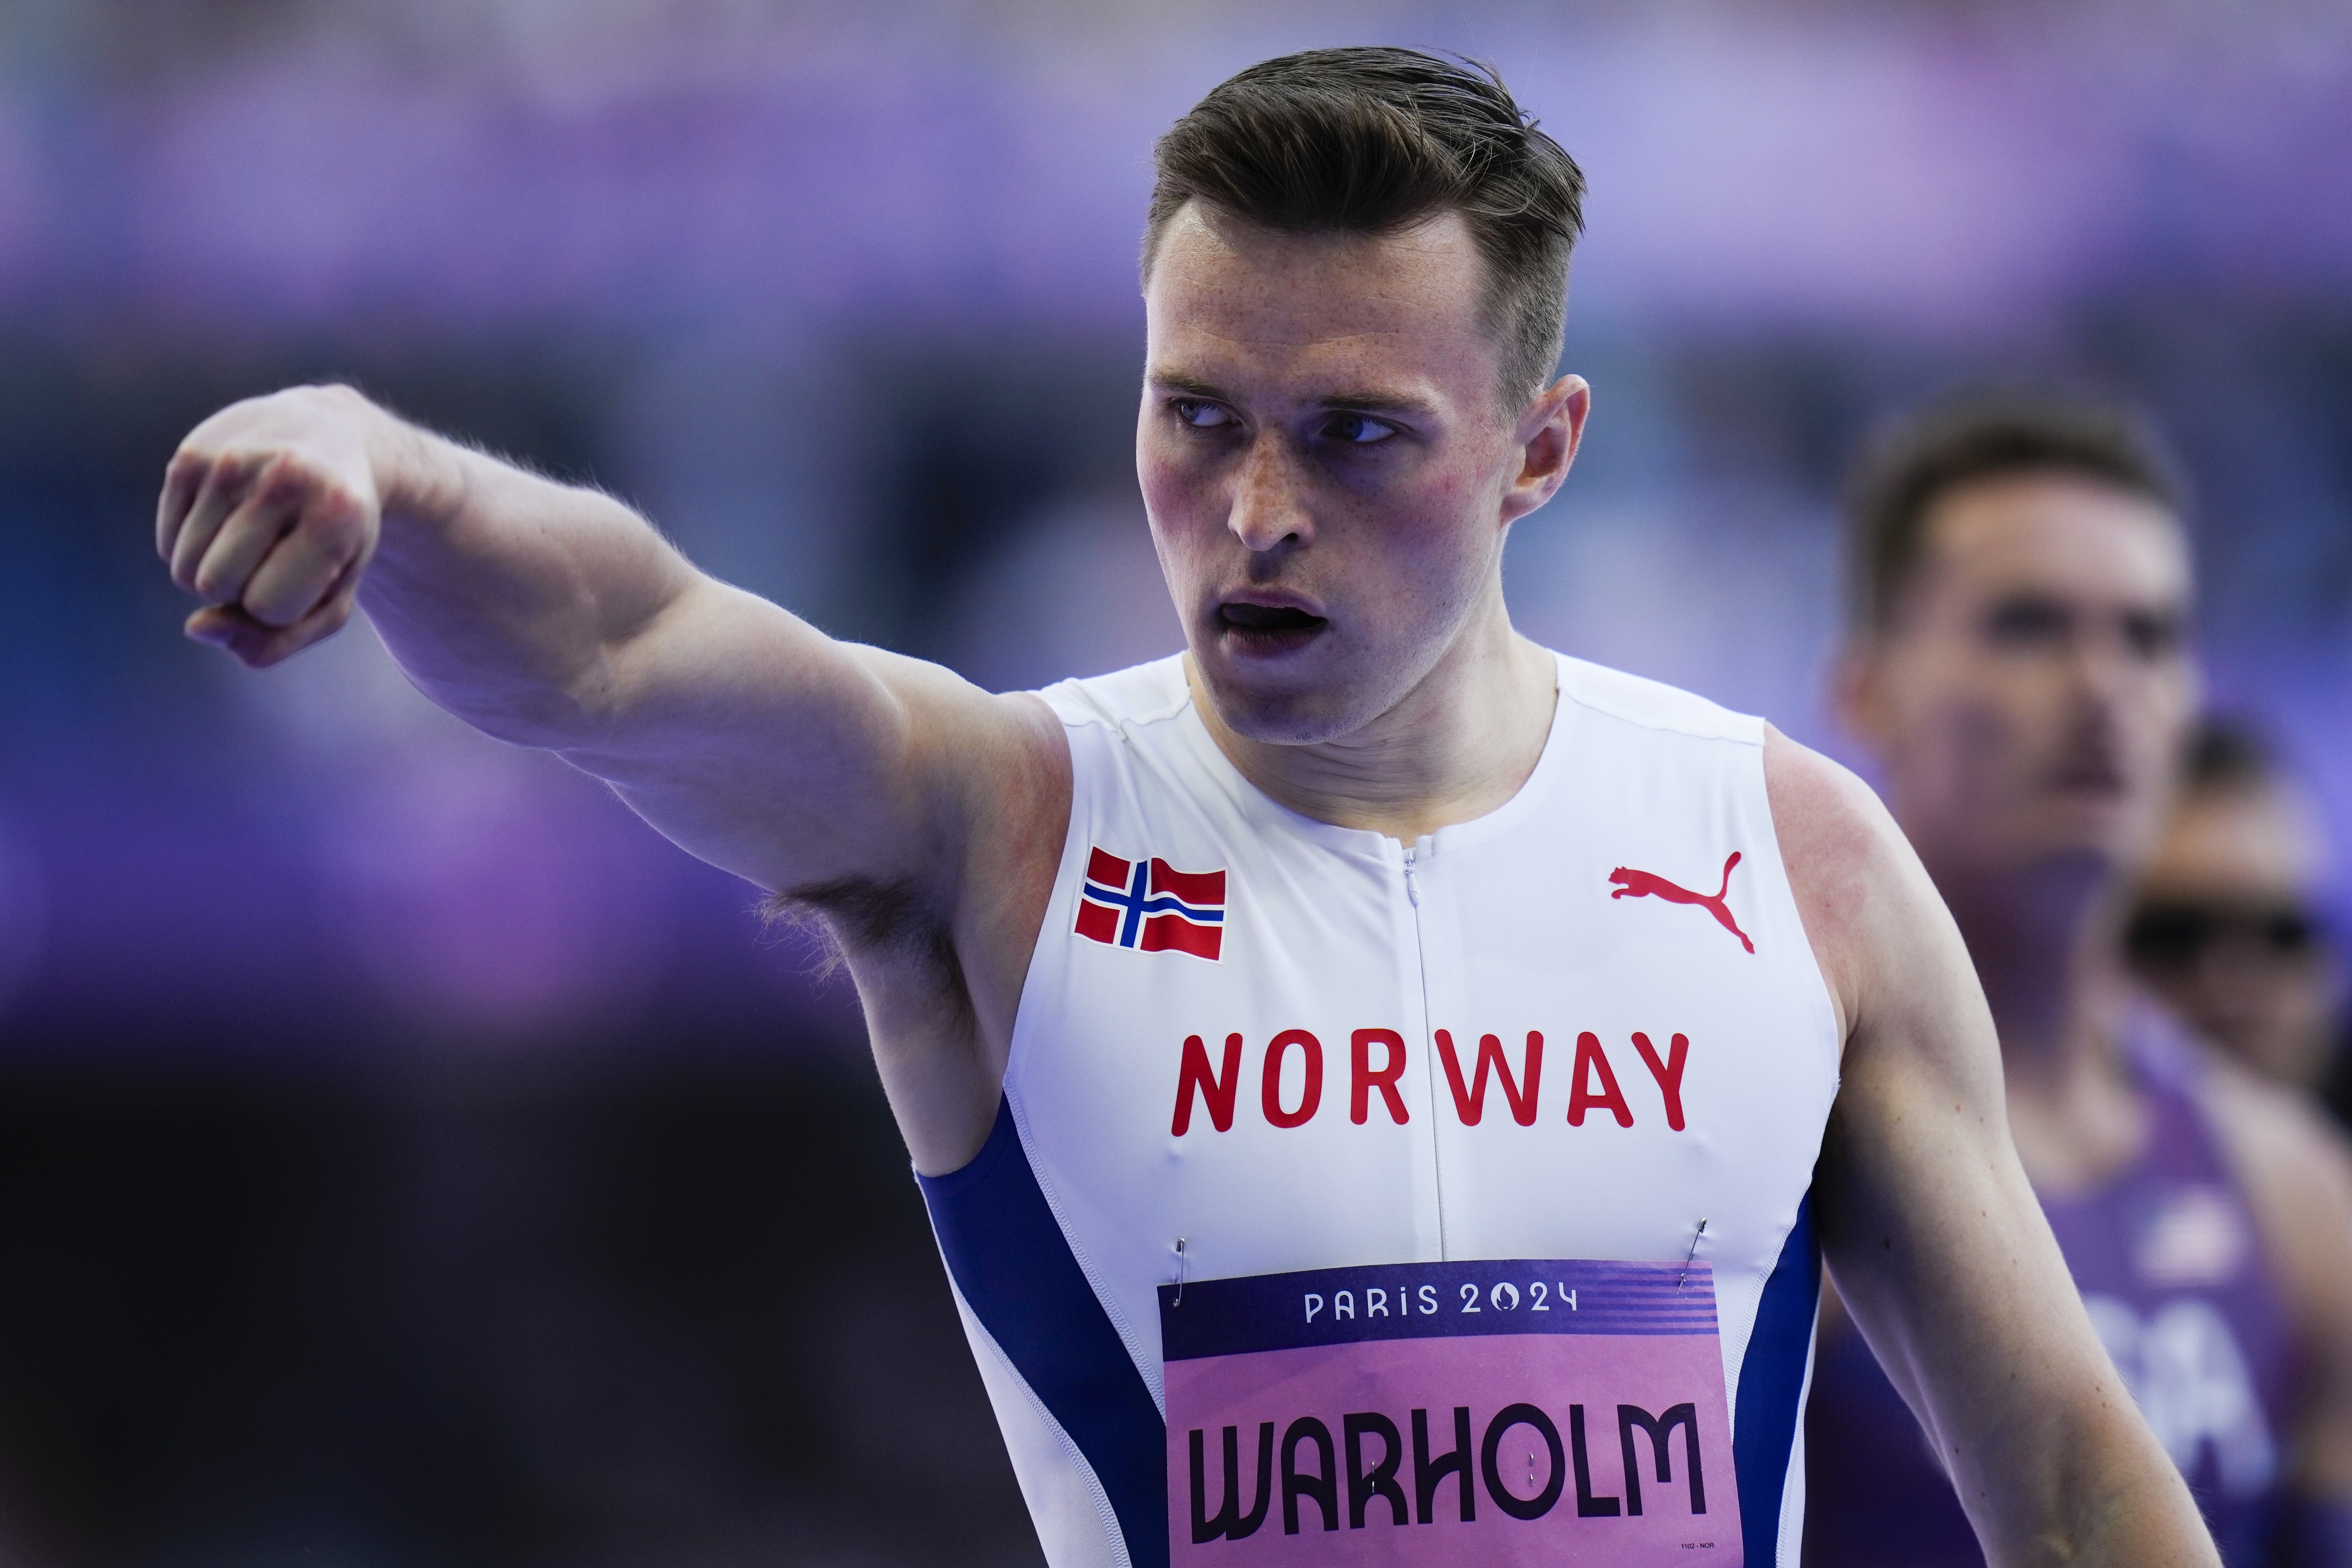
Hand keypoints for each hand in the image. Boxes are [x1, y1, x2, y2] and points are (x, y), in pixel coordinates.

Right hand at [157, 384, 389, 667]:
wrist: (330, 437)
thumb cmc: (336, 532)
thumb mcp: (333, 595)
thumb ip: (277, 640)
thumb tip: (198, 629)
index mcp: (334, 515)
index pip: (269, 606)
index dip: (282, 606)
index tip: (306, 572)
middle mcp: (283, 478)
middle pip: (216, 585)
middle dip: (242, 590)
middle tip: (278, 553)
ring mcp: (230, 461)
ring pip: (184, 570)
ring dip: (214, 571)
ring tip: (257, 534)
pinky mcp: (189, 457)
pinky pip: (167, 546)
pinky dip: (194, 549)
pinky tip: (230, 518)